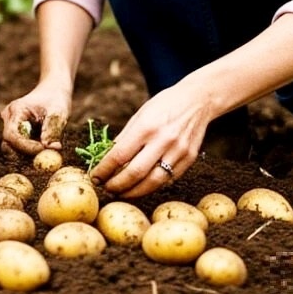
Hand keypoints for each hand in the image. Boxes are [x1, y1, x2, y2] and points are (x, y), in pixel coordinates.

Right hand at [0, 83, 71, 155]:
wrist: (52, 91)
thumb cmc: (56, 99)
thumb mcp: (58, 112)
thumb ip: (53, 130)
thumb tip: (51, 148)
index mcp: (15, 111)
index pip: (12, 135)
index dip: (25, 147)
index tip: (43, 150)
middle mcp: (7, 119)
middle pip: (8, 145)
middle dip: (25, 154)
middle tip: (45, 156)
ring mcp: (9, 126)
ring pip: (13, 149)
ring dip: (29, 154)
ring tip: (46, 147)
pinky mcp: (15, 133)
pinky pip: (18, 148)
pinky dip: (30, 151)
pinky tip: (43, 144)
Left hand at [89, 89, 210, 197]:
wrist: (197, 100)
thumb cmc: (163, 105)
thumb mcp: (140, 115)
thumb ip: (125, 138)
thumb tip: (108, 160)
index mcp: (146, 126)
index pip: (120, 155)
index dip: (104, 170)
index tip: (95, 177)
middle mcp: (163, 140)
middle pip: (135, 173)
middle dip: (117, 185)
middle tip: (106, 188)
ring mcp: (178, 151)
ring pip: (153, 182)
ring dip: (134, 192)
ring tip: (122, 193)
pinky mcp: (189, 159)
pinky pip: (168, 180)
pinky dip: (152, 186)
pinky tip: (142, 186)